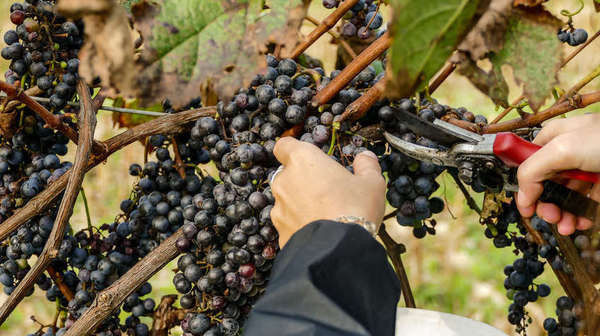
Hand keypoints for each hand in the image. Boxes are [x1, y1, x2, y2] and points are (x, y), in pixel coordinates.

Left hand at [270, 137, 385, 246]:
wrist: (338, 248)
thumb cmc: (355, 207)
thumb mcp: (371, 182)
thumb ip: (367, 165)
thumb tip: (365, 157)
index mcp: (302, 160)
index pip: (284, 146)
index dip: (293, 150)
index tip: (308, 159)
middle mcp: (284, 180)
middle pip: (286, 174)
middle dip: (301, 180)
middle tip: (325, 190)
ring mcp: (278, 207)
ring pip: (286, 199)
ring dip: (298, 203)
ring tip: (323, 214)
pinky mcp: (279, 230)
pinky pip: (288, 222)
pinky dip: (298, 224)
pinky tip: (317, 231)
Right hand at [516, 114, 599, 234]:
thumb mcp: (562, 149)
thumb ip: (532, 170)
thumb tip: (522, 197)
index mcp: (555, 137)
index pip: (527, 161)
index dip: (524, 184)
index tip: (526, 206)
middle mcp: (568, 154)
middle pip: (544, 183)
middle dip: (544, 204)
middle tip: (549, 216)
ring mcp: (586, 171)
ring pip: (563, 197)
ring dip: (561, 215)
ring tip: (566, 226)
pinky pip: (584, 205)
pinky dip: (579, 217)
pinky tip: (580, 223)